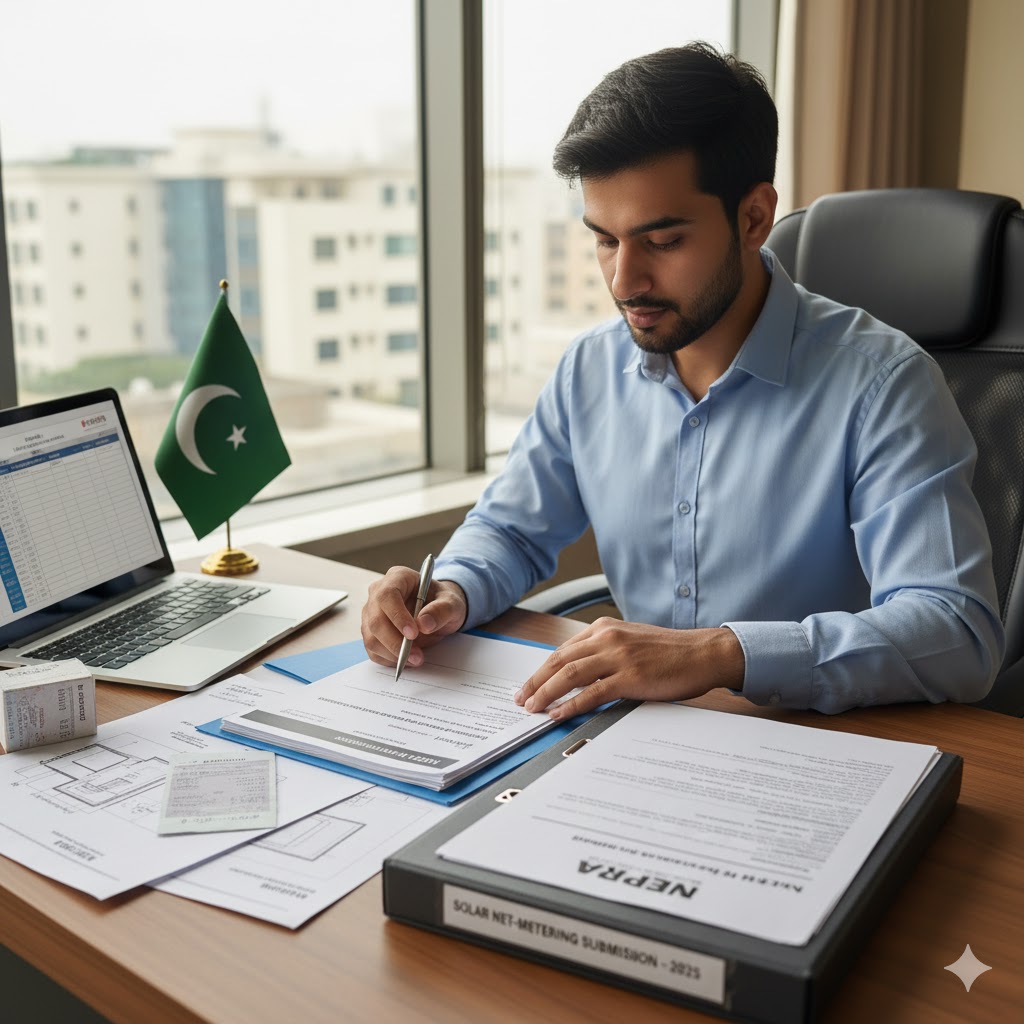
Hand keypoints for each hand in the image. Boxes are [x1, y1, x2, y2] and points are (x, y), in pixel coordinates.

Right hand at [361, 566, 467, 667]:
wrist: (437, 610)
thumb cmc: (442, 601)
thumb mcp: (452, 603)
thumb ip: (441, 610)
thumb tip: (424, 624)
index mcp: (398, 577)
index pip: (387, 595)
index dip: (397, 616)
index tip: (413, 634)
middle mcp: (378, 593)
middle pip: (376, 620)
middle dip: (395, 642)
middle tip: (417, 656)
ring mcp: (371, 613)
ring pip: (371, 638)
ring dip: (393, 654)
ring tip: (416, 659)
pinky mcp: (371, 632)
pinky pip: (373, 650)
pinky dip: (389, 659)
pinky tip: (407, 659)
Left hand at [514, 618, 744, 719]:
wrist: (703, 653)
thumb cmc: (671, 652)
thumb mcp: (631, 642)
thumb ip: (605, 652)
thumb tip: (577, 675)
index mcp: (605, 627)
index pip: (563, 649)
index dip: (542, 669)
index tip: (529, 684)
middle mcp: (607, 637)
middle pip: (559, 660)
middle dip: (535, 681)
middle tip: (521, 698)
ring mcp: (618, 656)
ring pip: (569, 674)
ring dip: (546, 693)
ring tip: (533, 708)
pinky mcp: (630, 676)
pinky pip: (592, 693)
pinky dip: (571, 704)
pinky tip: (558, 714)